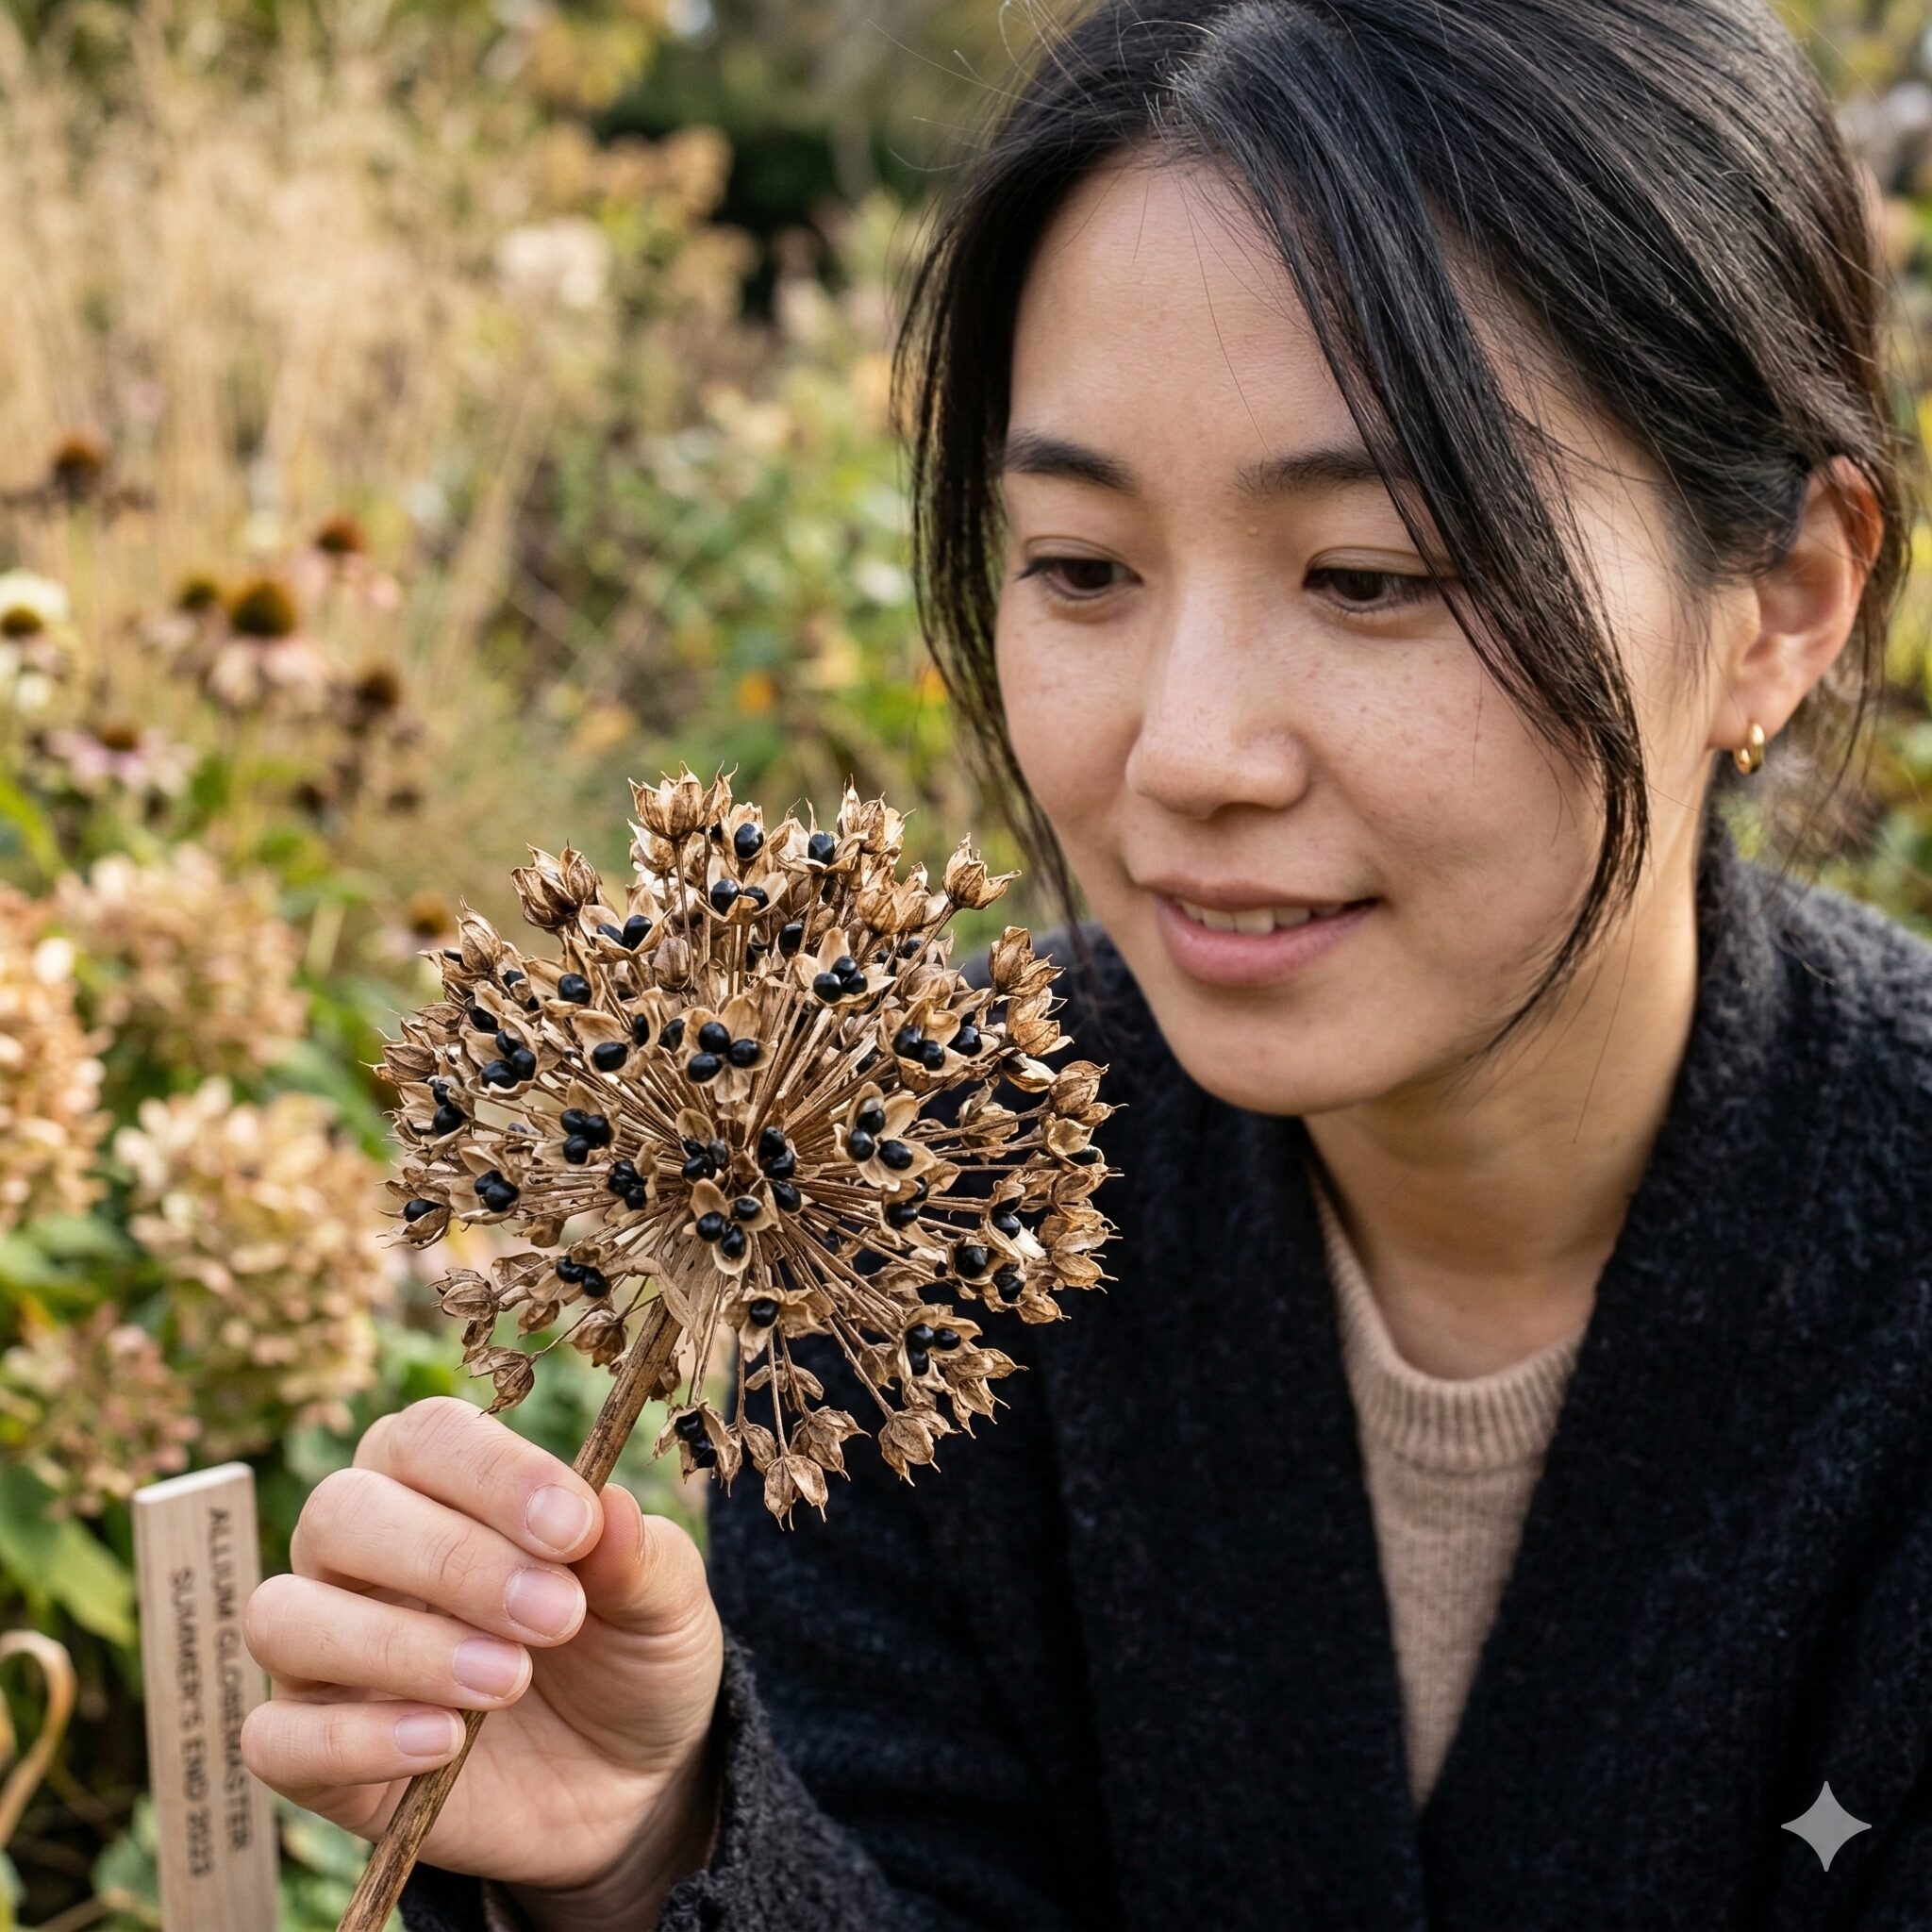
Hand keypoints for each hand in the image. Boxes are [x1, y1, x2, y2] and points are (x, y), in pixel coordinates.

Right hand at [241, 1397, 723, 1907]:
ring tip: (508, 1681)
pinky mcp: (310, 1753)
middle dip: (451, 1561)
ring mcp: (323, 1652)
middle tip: (556, 1616)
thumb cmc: (628, 1655)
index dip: (495, 1473)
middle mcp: (359, 1552)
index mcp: (438, 1481)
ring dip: (399, 1646)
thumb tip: (609, 1507)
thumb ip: (639, 1557)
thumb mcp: (664, 1606)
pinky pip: (277, 1738)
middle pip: (339, 1514)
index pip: (428, 1437)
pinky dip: (354, 1739)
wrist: (624, 1784)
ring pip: (285, 1617)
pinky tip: (442, 1745)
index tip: (575, 1526)